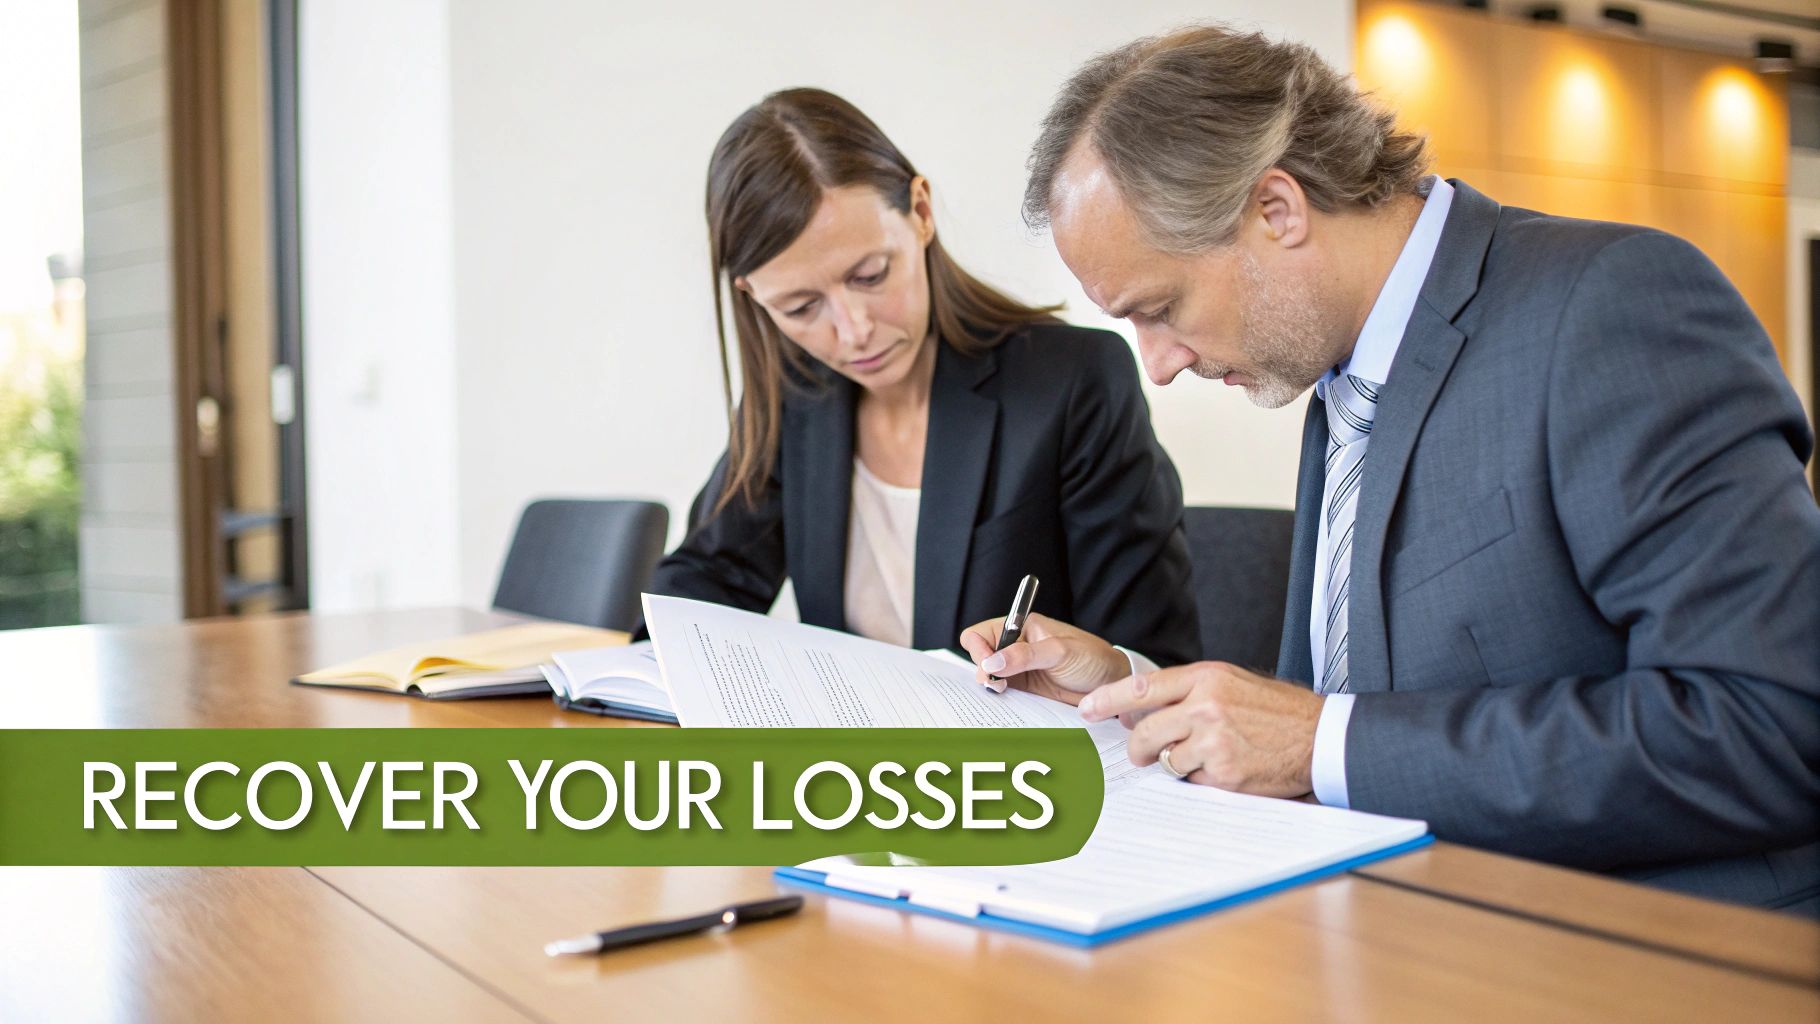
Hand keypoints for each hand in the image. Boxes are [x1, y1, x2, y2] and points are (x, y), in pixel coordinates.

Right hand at [957, 613, 1128, 703]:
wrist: (1112, 683)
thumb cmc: (1092, 657)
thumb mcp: (1060, 652)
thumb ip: (1025, 656)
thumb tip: (991, 663)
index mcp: (1021, 627)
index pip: (981, 634)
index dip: (978, 650)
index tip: (987, 667)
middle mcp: (1016, 646)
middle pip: (980, 657)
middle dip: (982, 671)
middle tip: (996, 685)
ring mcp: (1019, 669)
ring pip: (989, 678)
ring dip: (990, 687)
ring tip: (1002, 694)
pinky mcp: (1025, 689)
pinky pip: (1003, 694)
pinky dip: (1000, 700)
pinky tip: (1007, 703)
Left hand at [1079, 661, 1323, 797]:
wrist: (1320, 736)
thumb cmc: (1278, 711)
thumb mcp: (1233, 683)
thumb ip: (1188, 693)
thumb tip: (1139, 711)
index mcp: (1206, 678)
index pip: (1143, 687)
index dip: (1108, 699)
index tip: (1088, 709)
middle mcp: (1206, 706)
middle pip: (1145, 732)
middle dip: (1140, 748)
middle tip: (1144, 754)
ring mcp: (1214, 741)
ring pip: (1168, 760)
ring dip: (1179, 764)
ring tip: (1210, 755)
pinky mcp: (1224, 773)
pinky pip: (1193, 781)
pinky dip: (1203, 779)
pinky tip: (1228, 768)